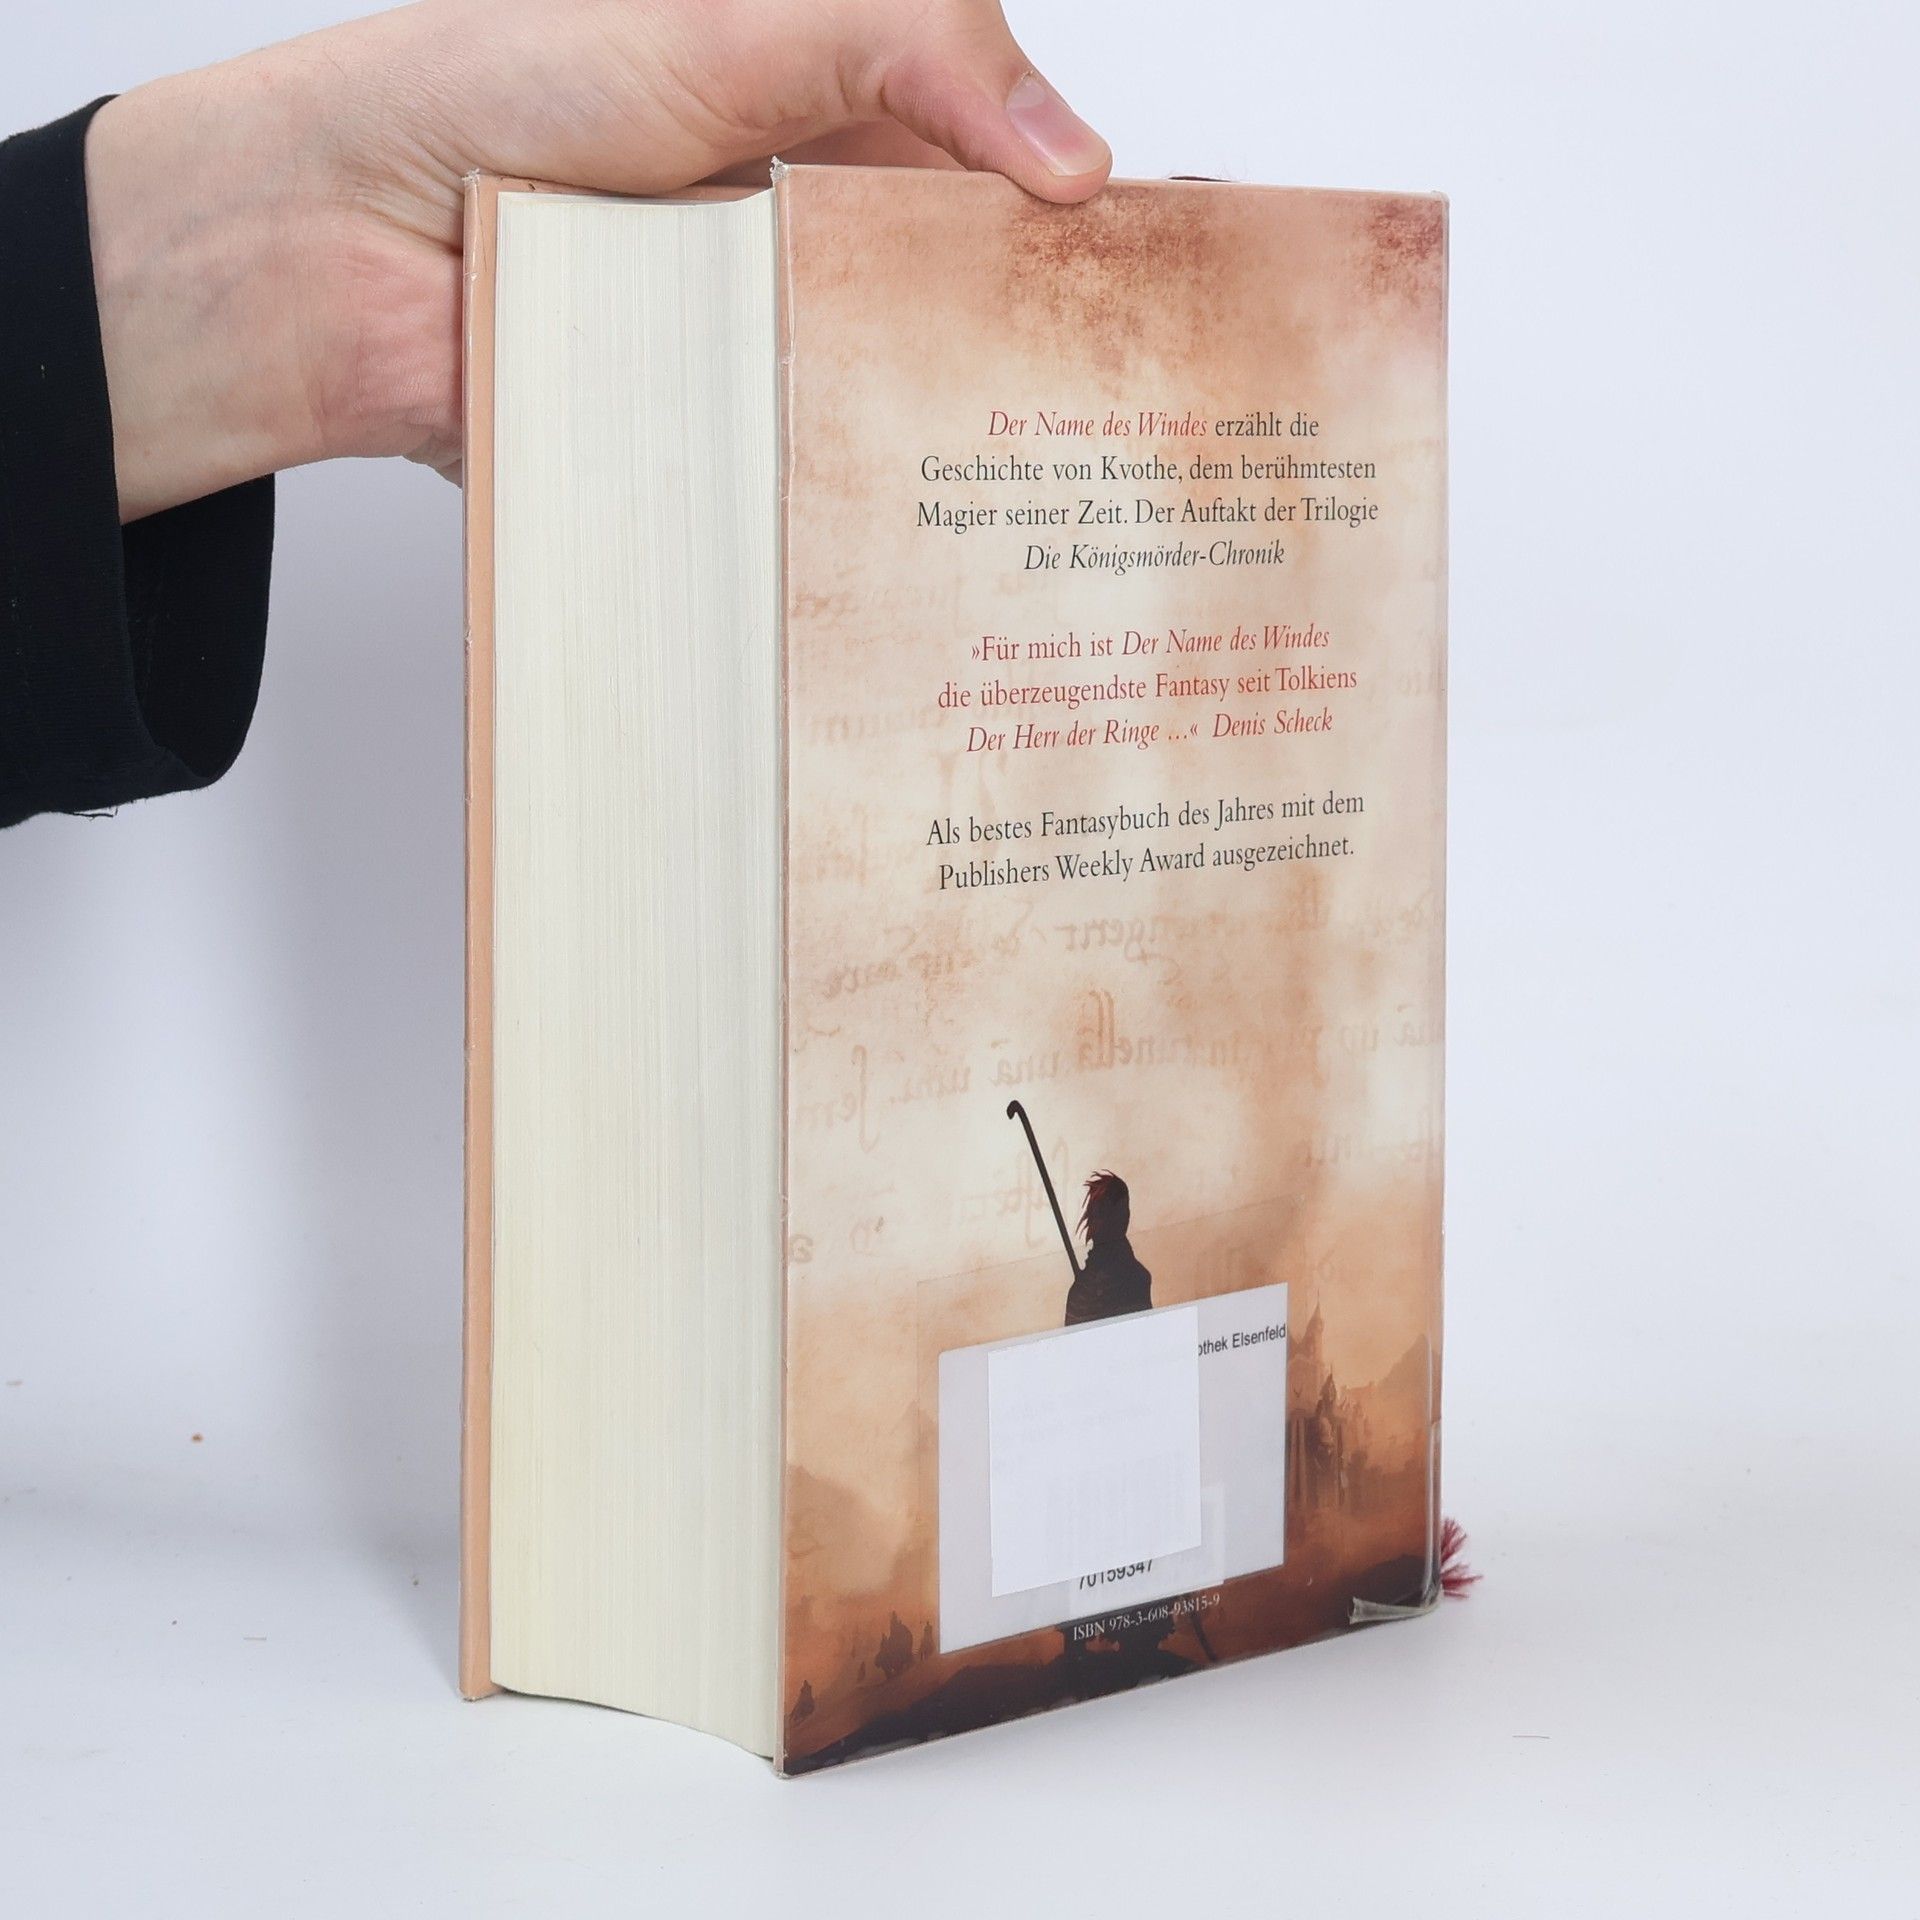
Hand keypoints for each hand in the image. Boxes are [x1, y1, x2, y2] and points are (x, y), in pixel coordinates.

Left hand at [84, 0, 1111, 519]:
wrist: (339, 245)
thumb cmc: (503, 97)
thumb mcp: (736, 25)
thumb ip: (913, 51)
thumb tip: (1076, 168)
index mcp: (839, 143)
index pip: (1007, 195)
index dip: (1101, 241)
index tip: (1195, 292)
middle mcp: (813, 262)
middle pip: (971, 327)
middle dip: (1061, 380)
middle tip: (1164, 441)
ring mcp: (765, 369)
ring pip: (898, 429)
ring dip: (966, 472)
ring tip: (1078, 531)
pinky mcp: (712, 462)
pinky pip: (806, 503)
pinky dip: (858, 534)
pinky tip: (928, 571)